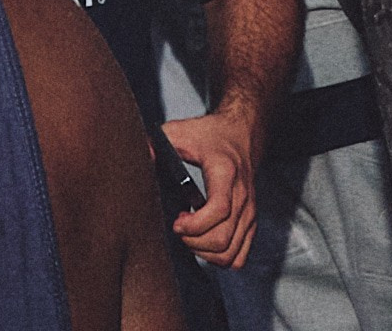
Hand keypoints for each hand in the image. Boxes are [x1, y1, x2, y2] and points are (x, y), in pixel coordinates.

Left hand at [162, 110, 259, 267]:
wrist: (240, 135)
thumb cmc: (211, 135)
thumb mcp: (182, 131)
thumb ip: (159, 142)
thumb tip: (140, 157)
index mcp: (225, 172)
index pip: (218, 210)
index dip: (194, 225)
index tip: (176, 221)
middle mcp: (242, 195)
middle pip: (222, 239)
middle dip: (193, 242)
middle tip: (178, 229)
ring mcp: (249, 212)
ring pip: (230, 254)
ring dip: (204, 253)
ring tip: (189, 236)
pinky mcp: (251, 223)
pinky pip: (238, 257)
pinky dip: (219, 259)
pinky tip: (204, 242)